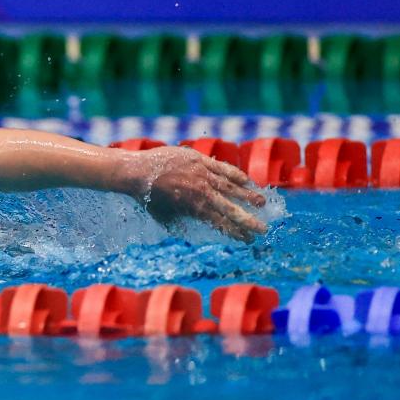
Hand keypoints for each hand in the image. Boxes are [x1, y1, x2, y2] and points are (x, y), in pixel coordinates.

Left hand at [119, 146, 267, 241]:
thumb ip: (181, 226)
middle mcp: (201, 191)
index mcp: (193, 208)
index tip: (247, 240)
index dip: (235, 233)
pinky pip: (222, 168)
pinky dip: (235, 174)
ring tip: (262, 203)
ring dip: (247, 195)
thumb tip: (192, 235)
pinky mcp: (199, 159)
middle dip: (248, 220)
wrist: (136, 171)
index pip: (221, 223)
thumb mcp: (165, 218)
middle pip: (230, 208)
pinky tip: (246, 181)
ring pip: (230, 186)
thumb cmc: (147, 197)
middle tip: (263, 230)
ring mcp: (201, 173)